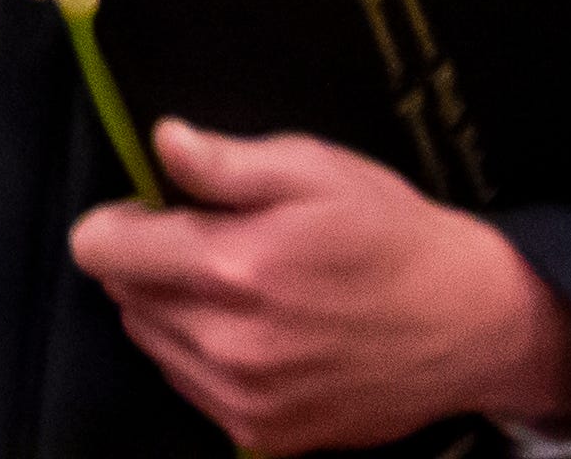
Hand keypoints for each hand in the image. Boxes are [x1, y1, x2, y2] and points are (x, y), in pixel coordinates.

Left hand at [69, 121, 570, 445]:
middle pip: (122, 292)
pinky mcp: (263, 434)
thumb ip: (225, 161)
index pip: (98, 247)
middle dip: (150, 262)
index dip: (120, 220)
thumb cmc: (391, 235)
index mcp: (231, 267)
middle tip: (213, 245)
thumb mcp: (315, 171)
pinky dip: (202, 357)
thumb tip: (160, 140)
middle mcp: (228, 343)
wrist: (472, 326)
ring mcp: (245, 397)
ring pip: (150, 339)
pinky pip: (188, 384)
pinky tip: (257, 333)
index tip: (157, 211)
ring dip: (173, 310)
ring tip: (241, 290)